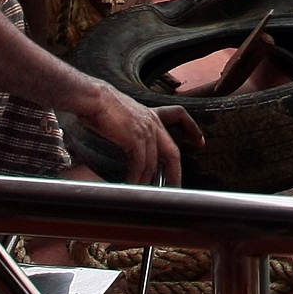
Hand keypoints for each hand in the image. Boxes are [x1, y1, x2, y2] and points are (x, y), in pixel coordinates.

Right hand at [73, 82, 205, 186]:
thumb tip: (127, 145)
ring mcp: (146, 130)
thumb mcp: (122, 116)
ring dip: (150, 181)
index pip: (179, 116)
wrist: (93, 98)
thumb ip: (129, 130)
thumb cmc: (100, 106)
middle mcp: (152, 122)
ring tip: (146, 195)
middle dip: (175, 173)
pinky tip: (132, 186)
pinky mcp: (135, 138)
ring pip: (155, 162)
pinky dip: (137, 178)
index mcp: (150, 115)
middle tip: (176, 189)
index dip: (192, 129)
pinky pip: (140, 164)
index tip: (200, 142)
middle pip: (172, 152)